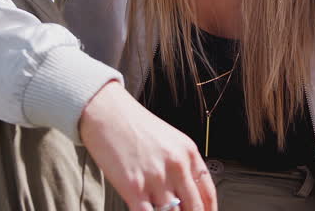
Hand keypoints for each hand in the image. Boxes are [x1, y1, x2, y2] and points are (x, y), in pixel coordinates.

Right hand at [79, 81, 216, 210]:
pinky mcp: (134, 187)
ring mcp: (156, 177)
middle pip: (194, 209)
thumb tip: (185, 195)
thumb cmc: (134, 126)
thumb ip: (181, 166)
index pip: (208, 193)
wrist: (106, 112)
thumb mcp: (169, 140)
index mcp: (188, 153)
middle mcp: (176, 165)